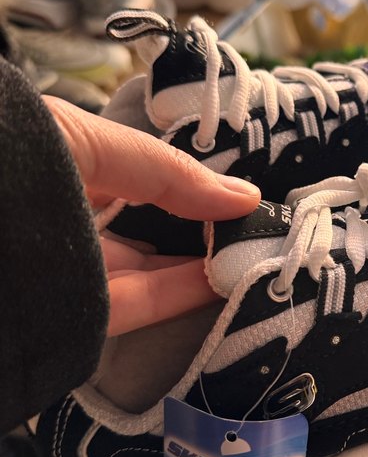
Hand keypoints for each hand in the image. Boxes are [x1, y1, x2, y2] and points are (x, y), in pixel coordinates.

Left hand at [45, 96, 259, 336]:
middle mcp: (59, 220)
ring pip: (141, 274)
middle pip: (141, 231)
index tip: (236, 193)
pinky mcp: (65, 315)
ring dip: (196, 268)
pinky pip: (131, 307)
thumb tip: (244, 196)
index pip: (136, 178)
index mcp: (58, 167)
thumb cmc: (9, 158)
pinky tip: (220, 281)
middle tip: (254, 231)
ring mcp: (60, 271)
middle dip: (197, 231)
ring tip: (251, 257)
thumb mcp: (90, 141)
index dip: (188, 185)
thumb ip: (167, 173)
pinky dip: (178, 296)